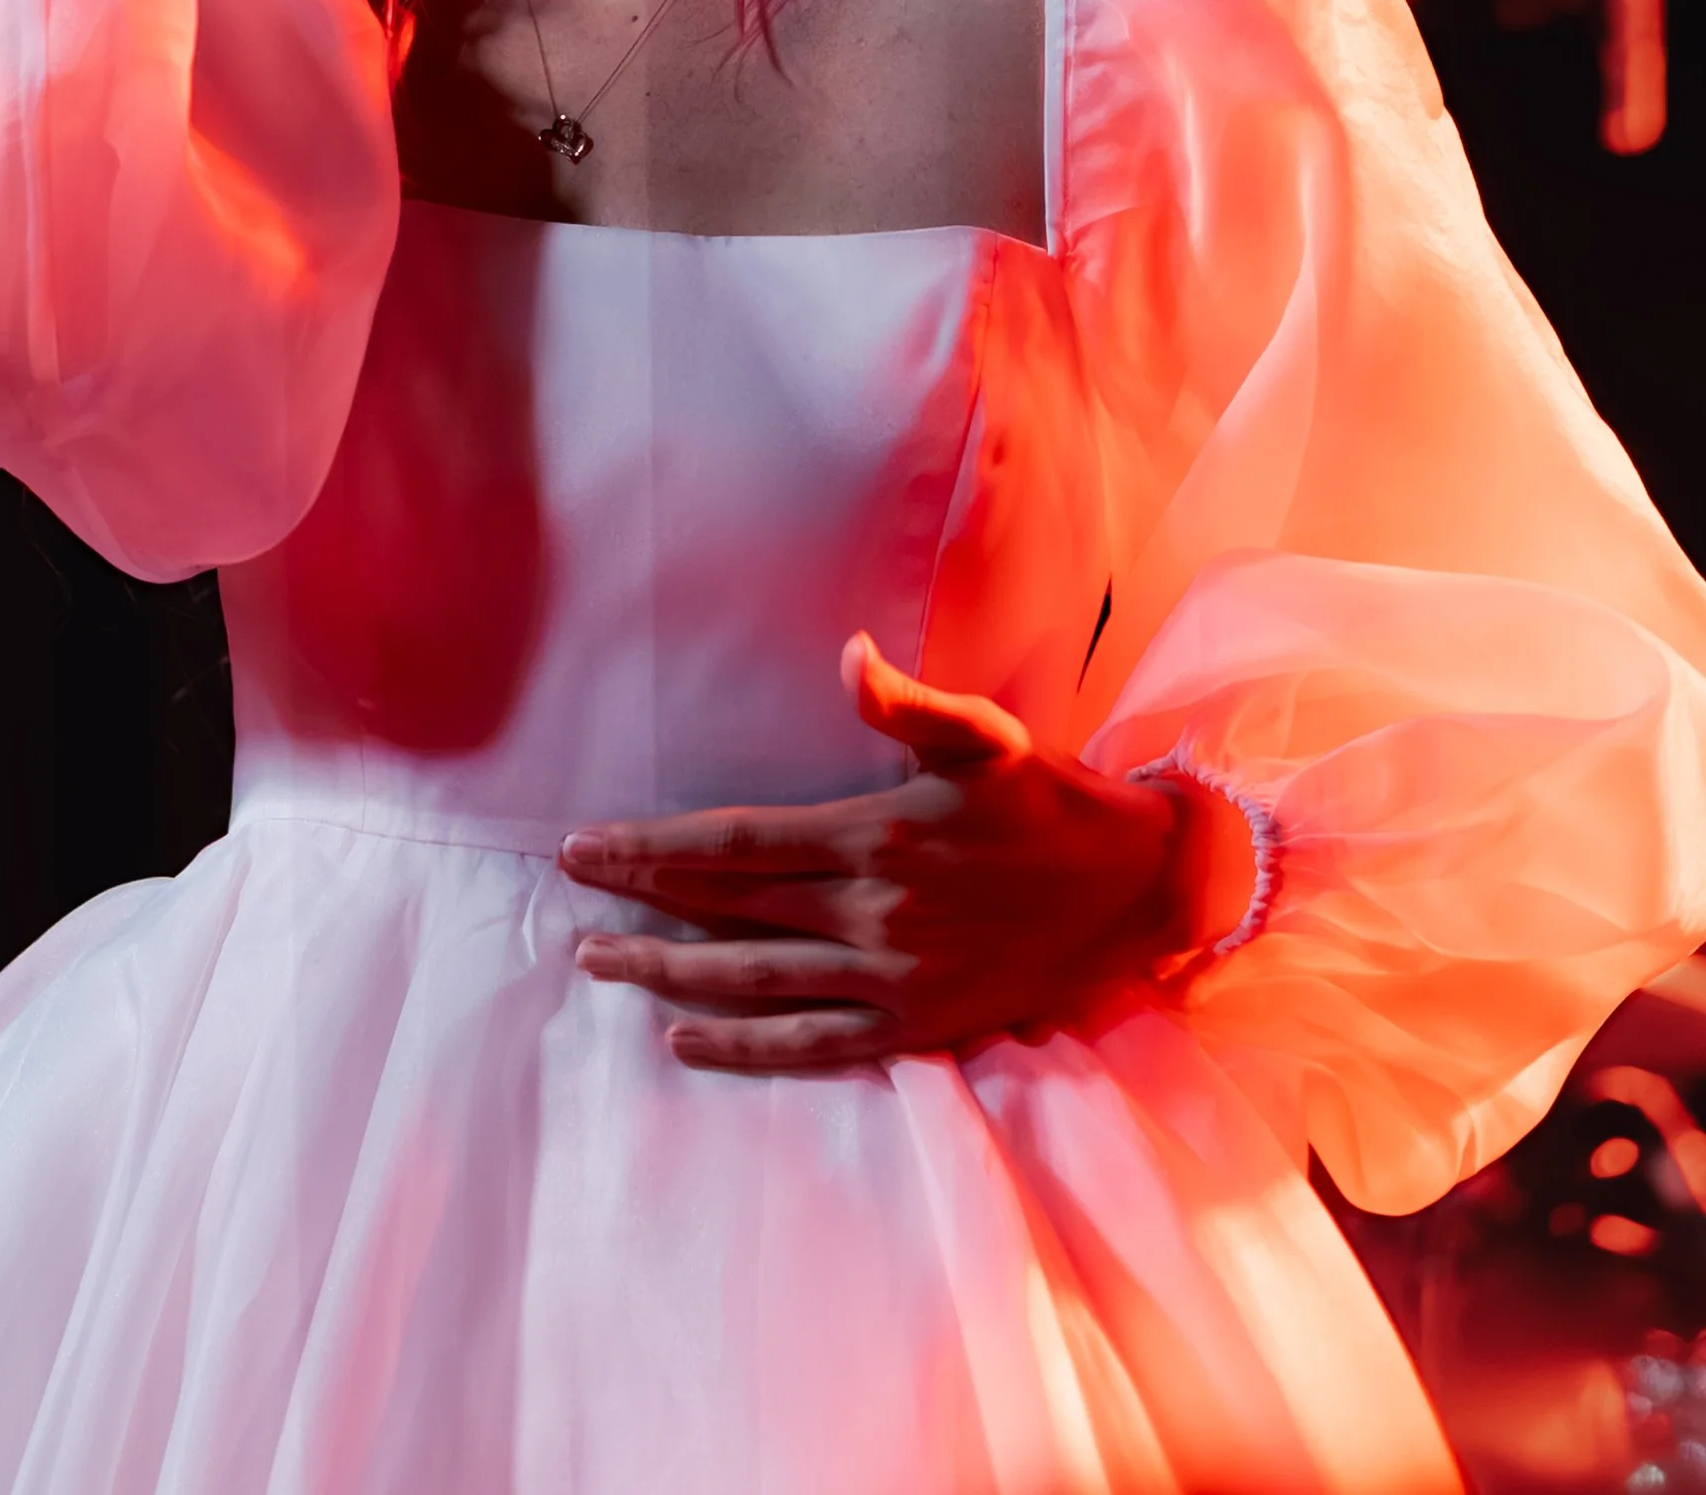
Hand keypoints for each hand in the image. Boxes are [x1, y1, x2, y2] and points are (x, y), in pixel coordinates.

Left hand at [557, 632, 1251, 1073]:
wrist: (1137, 892)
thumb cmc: (1054, 802)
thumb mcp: (987, 737)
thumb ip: (910, 704)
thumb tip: (848, 657)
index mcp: (876, 837)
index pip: (734, 844)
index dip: (652, 847)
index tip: (584, 844)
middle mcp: (873, 916)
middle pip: (728, 910)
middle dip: (640, 901)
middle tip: (568, 896)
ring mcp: (891, 980)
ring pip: (753, 981)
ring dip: (668, 974)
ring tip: (599, 964)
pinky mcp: (915, 1025)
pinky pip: (811, 1045)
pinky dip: (743, 1048)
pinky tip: (684, 1041)